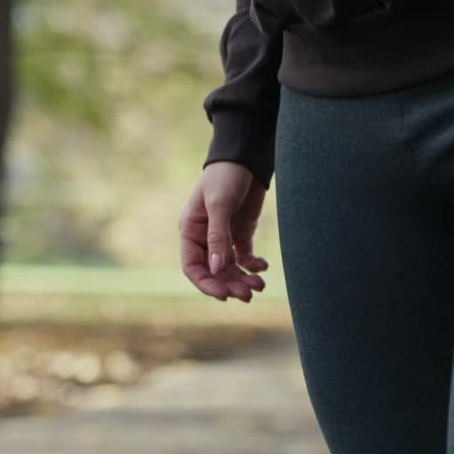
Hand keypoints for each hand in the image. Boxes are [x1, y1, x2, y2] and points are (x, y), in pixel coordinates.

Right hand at [178, 161, 269, 302]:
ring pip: (230, 268)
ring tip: (259, 285)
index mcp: (191, 230)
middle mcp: (205, 237)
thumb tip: (217, 269)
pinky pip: (244, 258)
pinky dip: (253, 266)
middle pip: (214, 272)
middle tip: (248, 294)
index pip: (192, 266)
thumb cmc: (225, 176)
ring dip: (243, 279)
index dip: (206, 284)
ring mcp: (224, 236)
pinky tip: (263, 267)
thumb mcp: (219, 204)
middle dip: (229, 285)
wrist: (245, 158)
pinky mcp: (241, 233)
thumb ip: (218, 236)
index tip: (224, 295)